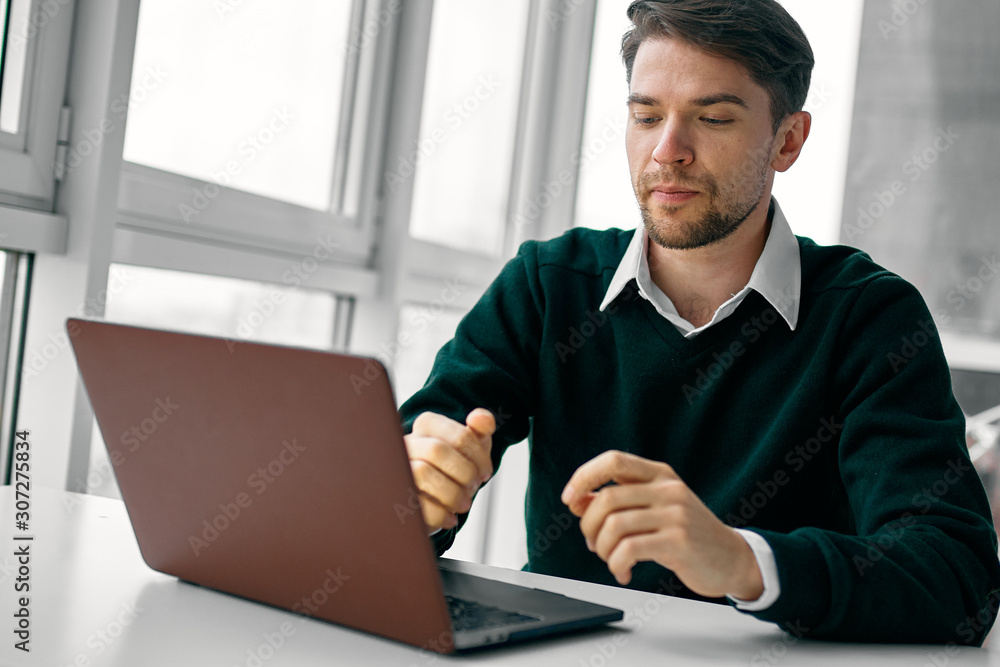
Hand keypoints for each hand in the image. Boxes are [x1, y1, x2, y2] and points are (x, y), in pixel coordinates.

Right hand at [404, 409, 494, 533]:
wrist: (431, 498)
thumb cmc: (452, 467)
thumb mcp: (471, 446)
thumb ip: (480, 429)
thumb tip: (481, 418)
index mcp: (427, 427)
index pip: (458, 435)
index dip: (479, 457)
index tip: (485, 473)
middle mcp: (407, 444)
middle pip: (437, 451)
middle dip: (464, 473)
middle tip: (473, 487)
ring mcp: (397, 469)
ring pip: (422, 473)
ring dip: (453, 493)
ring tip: (463, 503)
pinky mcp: (395, 496)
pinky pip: (415, 503)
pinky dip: (440, 514)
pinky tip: (450, 517)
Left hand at [562, 450, 762, 599]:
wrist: (731, 557)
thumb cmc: (686, 532)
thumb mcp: (656, 506)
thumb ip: (620, 499)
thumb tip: (577, 500)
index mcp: (659, 474)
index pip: (613, 460)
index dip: (584, 477)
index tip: (570, 499)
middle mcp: (667, 489)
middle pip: (606, 498)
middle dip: (589, 525)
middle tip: (594, 543)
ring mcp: (675, 514)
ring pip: (614, 526)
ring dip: (602, 549)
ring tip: (610, 560)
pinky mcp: (678, 542)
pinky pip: (628, 550)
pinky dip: (616, 565)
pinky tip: (623, 572)